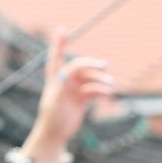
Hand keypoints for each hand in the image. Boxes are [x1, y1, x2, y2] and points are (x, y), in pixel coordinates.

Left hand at [29, 30, 115, 151]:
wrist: (55, 134)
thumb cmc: (51, 117)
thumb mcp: (54, 100)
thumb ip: (61, 84)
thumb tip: (67, 70)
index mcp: (55, 77)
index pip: (57, 56)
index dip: (60, 42)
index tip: (63, 28)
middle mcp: (66, 80)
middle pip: (81, 66)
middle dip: (92, 64)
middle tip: (104, 65)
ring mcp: (75, 88)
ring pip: (91, 78)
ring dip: (100, 79)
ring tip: (110, 83)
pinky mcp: (82, 98)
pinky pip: (95, 90)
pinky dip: (102, 91)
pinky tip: (107, 94)